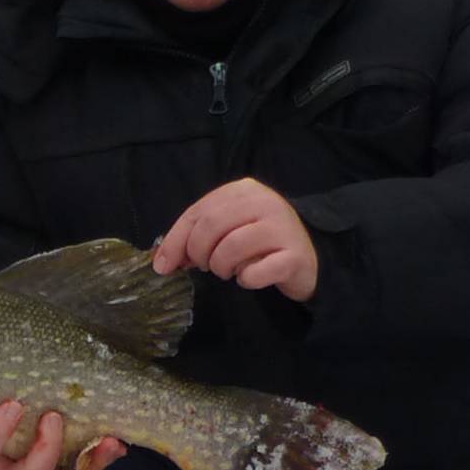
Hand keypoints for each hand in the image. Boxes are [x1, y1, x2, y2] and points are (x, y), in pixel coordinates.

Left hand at [153, 178, 317, 301]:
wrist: (307, 259)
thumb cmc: (258, 243)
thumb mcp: (225, 230)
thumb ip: (194, 236)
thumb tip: (162, 261)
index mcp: (242, 190)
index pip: (197, 212)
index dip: (175, 241)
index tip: (164, 265)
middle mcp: (265, 201)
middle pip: (211, 226)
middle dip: (198, 253)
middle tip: (204, 266)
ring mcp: (283, 226)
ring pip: (231, 248)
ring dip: (221, 267)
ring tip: (227, 271)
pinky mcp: (296, 255)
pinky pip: (256, 272)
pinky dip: (246, 280)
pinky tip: (250, 277)